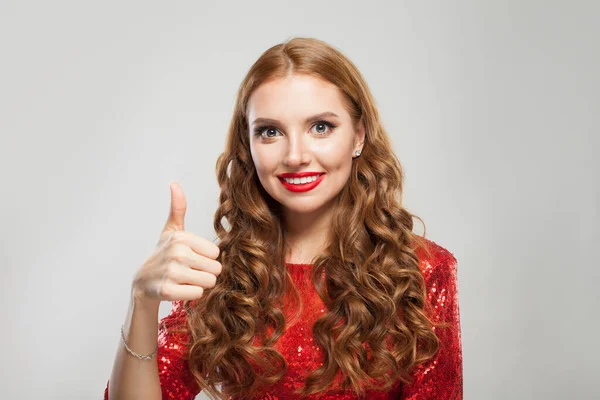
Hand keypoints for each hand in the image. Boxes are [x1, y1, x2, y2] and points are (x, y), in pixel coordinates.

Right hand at [131, 181, 221, 305]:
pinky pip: (198, 294)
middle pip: (216, 269)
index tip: (192, 258)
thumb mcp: (171, 230)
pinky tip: (180, 289)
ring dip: (200, 284)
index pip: (216, 253)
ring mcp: (172, 272)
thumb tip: (174, 183)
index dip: (207, 258)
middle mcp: (177, 253)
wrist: (143, 281)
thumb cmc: (163, 254)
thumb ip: (178, 208)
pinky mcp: (168, 291)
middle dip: (206, 273)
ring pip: (209, 282)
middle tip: (189, 271)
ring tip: (185, 280)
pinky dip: (192, 295)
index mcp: (182, 237)